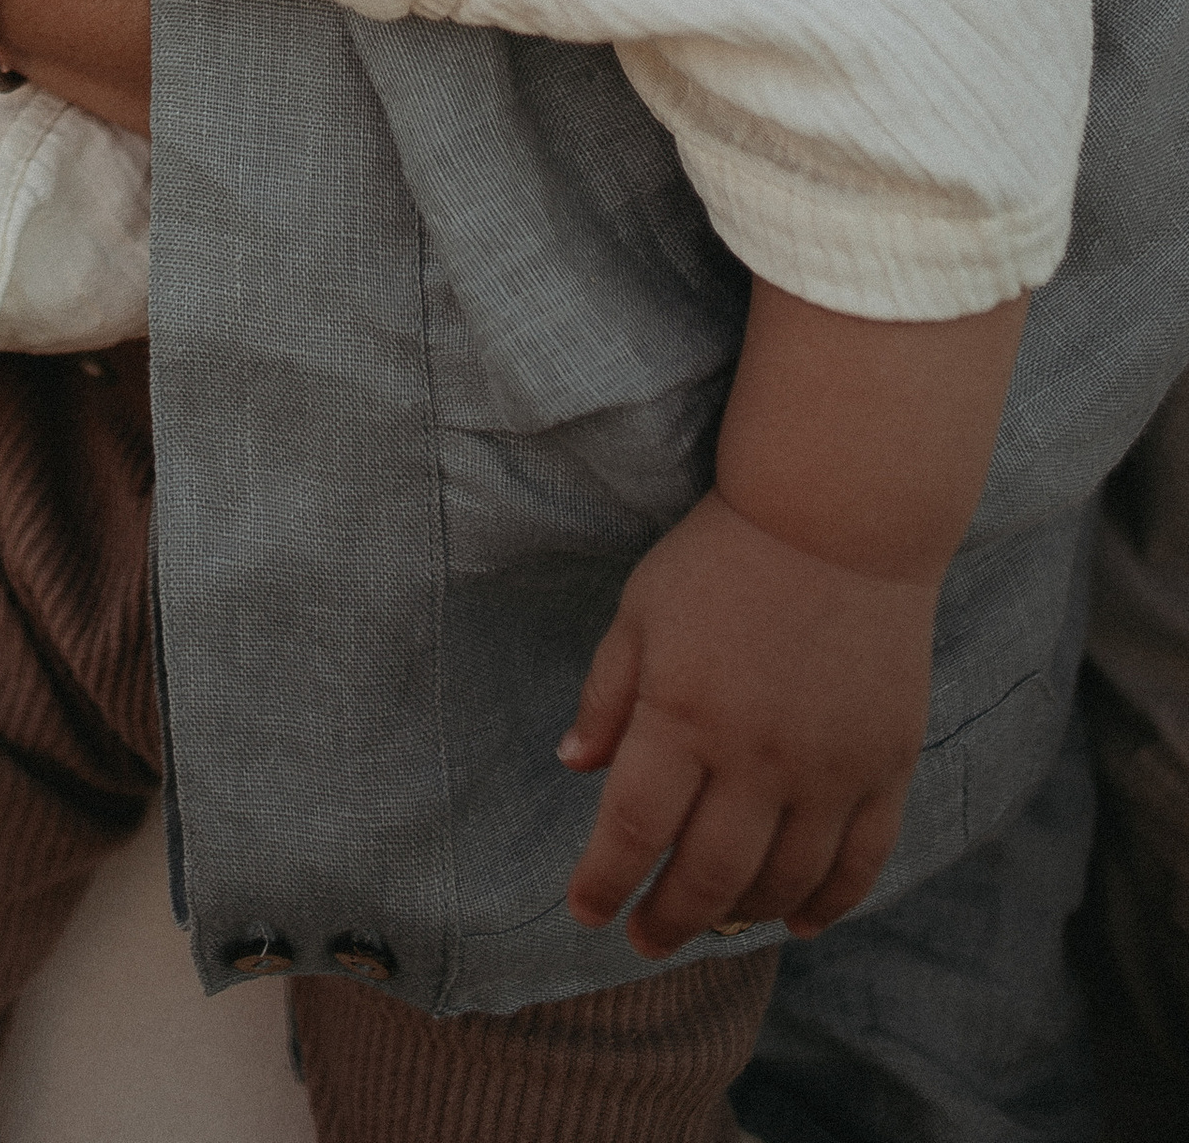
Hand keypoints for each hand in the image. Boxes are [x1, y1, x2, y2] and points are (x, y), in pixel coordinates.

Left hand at [561, 488, 930, 954]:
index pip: (632, 829)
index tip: (586, 912)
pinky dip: (828, 904)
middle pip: (707, 875)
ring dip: (741, 918)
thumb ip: (609, 693)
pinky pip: (859, 863)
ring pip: (783, 883)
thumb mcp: (642, 610)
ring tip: (712, 927)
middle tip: (645, 940)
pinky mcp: (885, 766)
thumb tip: (573, 765)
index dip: (604, 882)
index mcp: (682, 713)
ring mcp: (828, 768)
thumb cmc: (724, 558)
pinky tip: (799, 920)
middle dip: (667, 921)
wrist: (840, 518)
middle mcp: (755, 755)